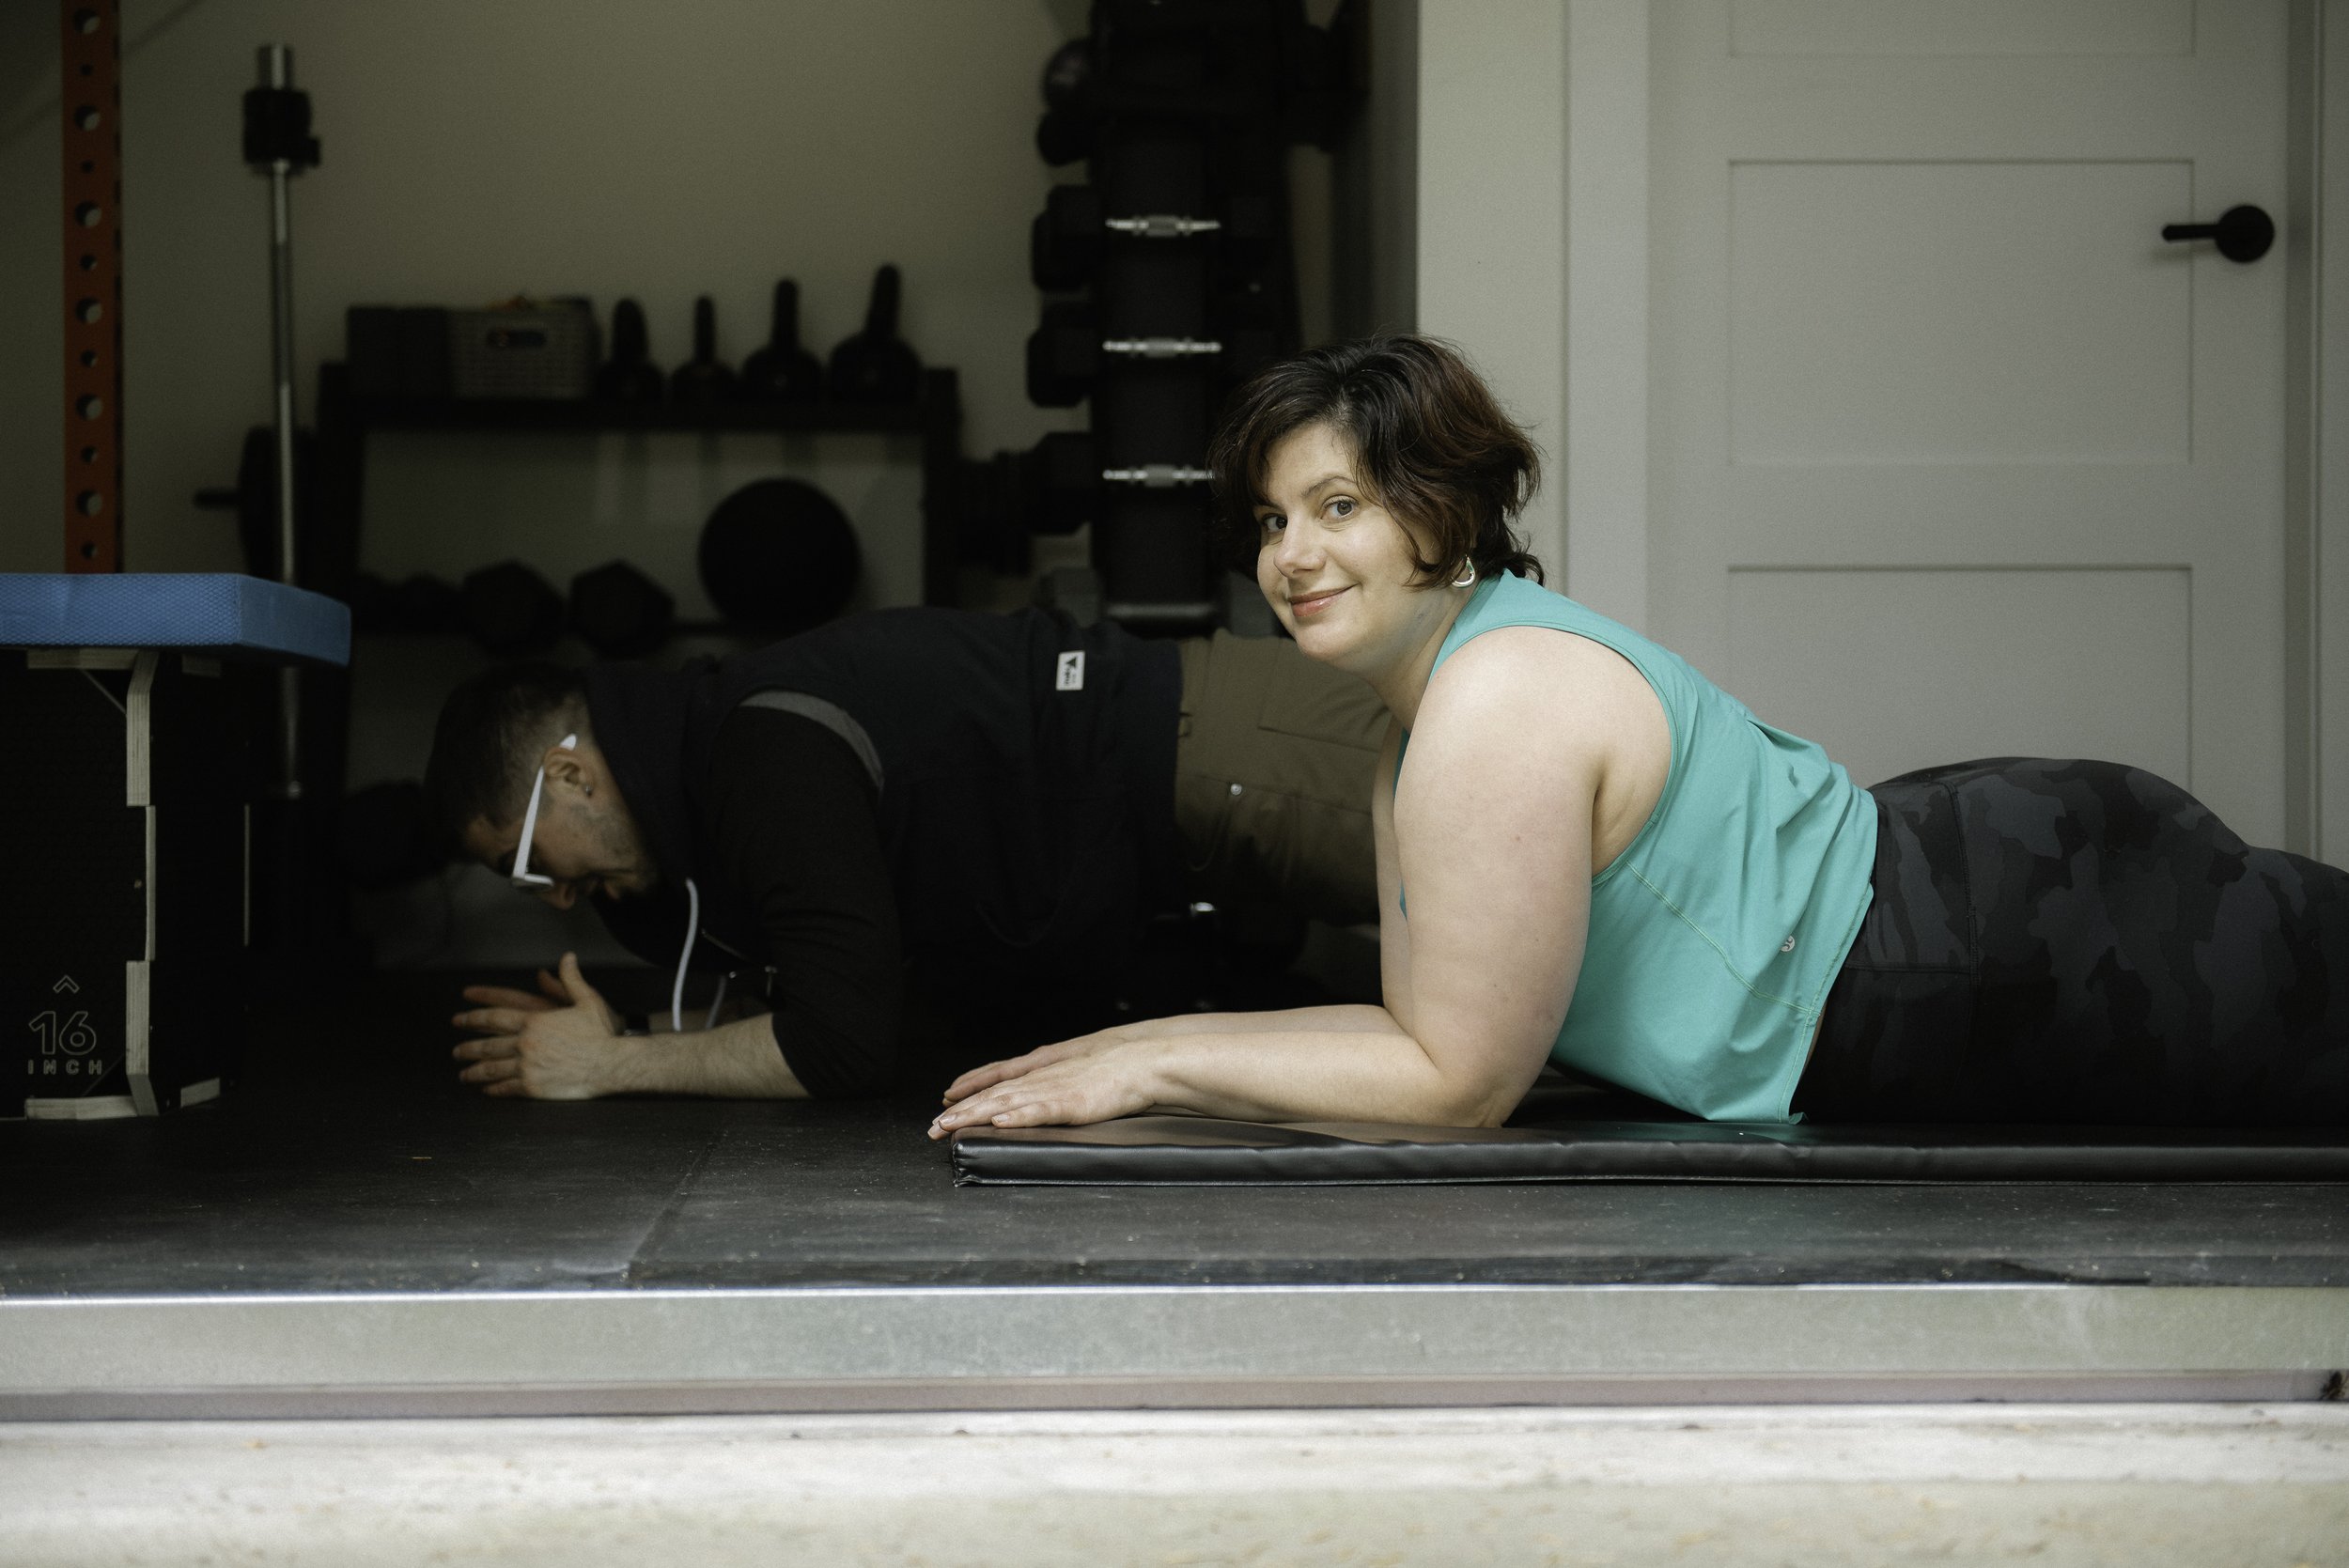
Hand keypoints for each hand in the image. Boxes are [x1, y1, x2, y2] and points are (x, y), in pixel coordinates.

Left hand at [451, 952, 638, 1099]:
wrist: (612, 1064)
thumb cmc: (602, 1032)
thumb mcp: (587, 1000)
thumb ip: (570, 979)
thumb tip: (567, 957)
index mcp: (534, 1020)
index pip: (493, 1018)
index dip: (473, 1018)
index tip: (458, 1019)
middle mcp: (525, 1043)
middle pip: (486, 1045)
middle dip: (467, 1048)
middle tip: (456, 1051)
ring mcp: (527, 1067)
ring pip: (491, 1069)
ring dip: (474, 1071)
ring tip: (464, 1074)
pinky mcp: (533, 1087)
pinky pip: (505, 1088)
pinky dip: (493, 1088)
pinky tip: (486, 1089)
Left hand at [927, 1028, 1159, 1138]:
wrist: (1145, 1062)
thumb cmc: (1116, 1072)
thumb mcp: (1076, 1077)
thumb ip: (1054, 1087)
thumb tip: (1039, 1103)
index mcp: (1044, 1073)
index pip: (998, 1084)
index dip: (969, 1096)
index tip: (946, 1106)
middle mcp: (1042, 1079)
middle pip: (992, 1095)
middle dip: (960, 1112)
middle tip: (933, 1128)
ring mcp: (1054, 1090)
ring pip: (1005, 1103)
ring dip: (975, 1115)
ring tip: (950, 1126)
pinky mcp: (1071, 1103)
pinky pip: (1038, 1110)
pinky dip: (1016, 1117)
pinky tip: (998, 1123)